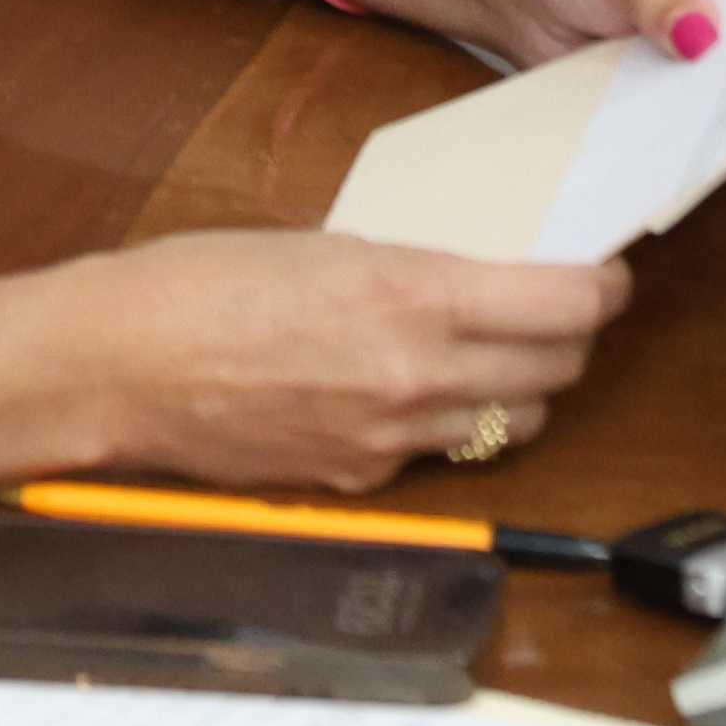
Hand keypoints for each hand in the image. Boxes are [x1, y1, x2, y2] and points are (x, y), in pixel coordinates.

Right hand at [62, 230, 633, 490]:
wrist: (121, 364)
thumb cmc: (204, 282)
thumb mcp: (330, 244)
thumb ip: (415, 270)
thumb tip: (477, 280)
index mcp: (415, 298)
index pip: (567, 306)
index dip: (602, 290)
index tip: (604, 277)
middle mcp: (419, 377)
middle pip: (558, 373)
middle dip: (572, 339)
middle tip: (560, 311)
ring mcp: (391, 441)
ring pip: (512, 424)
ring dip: (520, 391)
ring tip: (496, 357)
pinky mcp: (359, 481)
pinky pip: (437, 457)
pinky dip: (444, 427)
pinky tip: (408, 395)